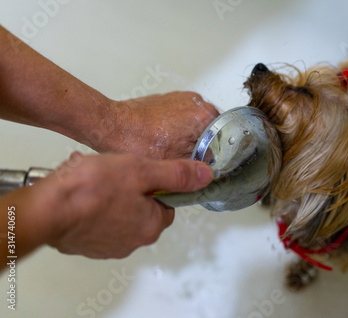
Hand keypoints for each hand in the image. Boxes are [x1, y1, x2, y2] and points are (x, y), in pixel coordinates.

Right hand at [40, 152, 213, 258]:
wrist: (44, 210)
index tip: (142, 173)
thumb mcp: (142, 170)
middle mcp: (132, 242)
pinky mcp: (85, 245)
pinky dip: (92, 207)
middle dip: (131, 188)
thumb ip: (175, 174)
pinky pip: (96, 222)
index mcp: (151, 226)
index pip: (167, 204)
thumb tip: (205, 176)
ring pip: (118, 214)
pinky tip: (80, 192)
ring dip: (110, 195)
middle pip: (142, 209)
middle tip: (115, 172)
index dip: (156, 185)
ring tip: (94, 178)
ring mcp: (107, 246)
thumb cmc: (92, 189)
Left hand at [98, 92, 218, 159]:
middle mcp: (198, 102)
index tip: (206, 166)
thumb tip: (208, 174)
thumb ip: (198, 168)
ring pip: (196, 126)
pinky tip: (163, 142)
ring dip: (189, 139)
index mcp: (206, 115)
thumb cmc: (138, 140)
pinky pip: (181, 119)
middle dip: (201, 147)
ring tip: (172, 152)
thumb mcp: (175, 164)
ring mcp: (182, 99)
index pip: (225, 139)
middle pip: (211, 131)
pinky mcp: (168, 100)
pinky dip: (177, 131)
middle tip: (186, 162)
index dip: (216, 156)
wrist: (111, 126)